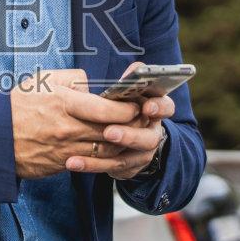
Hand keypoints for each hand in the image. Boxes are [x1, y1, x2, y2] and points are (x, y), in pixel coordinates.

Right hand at [11, 68, 139, 179]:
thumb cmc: (17, 106)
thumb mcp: (42, 80)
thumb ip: (71, 78)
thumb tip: (90, 84)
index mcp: (64, 103)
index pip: (106, 110)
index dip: (127, 109)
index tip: (134, 105)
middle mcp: (67, 128)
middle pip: (112, 132)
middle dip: (131, 126)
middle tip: (141, 120)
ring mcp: (65, 149)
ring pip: (107, 151)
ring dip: (122, 144)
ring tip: (129, 134)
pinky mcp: (62, 164)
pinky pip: (91, 162)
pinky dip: (105, 157)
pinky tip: (110, 148)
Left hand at [65, 61, 175, 179]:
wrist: (125, 132)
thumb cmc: (122, 103)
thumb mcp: (129, 88)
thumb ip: (132, 78)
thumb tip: (132, 72)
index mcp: (154, 109)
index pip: (165, 107)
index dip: (158, 107)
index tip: (146, 107)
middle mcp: (152, 132)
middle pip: (149, 137)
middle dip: (130, 135)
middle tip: (109, 132)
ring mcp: (143, 152)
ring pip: (129, 157)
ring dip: (107, 156)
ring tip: (86, 151)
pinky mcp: (129, 166)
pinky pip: (112, 168)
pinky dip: (92, 166)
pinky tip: (74, 163)